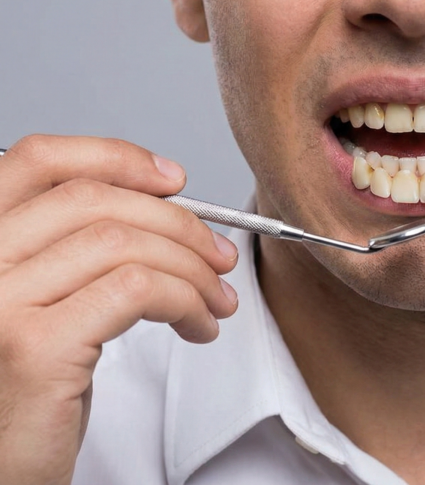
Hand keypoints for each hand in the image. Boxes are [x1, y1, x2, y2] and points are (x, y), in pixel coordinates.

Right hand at [0, 135, 238, 484]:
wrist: (7, 472)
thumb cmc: (31, 389)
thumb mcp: (51, 297)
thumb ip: (82, 243)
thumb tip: (165, 196)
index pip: (39, 159)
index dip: (115, 157)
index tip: (173, 180)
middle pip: (94, 199)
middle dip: (177, 220)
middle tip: (218, 252)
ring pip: (123, 243)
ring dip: (191, 267)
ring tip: (216, 297)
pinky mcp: (32, 348)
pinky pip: (137, 289)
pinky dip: (186, 299)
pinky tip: (199, 324)